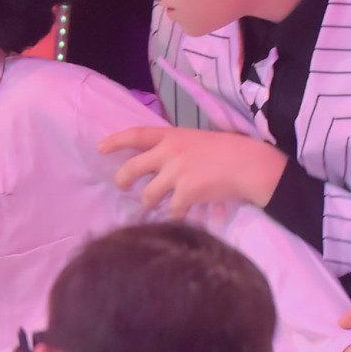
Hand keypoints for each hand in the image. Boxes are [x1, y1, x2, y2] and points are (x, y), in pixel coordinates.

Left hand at [99, 125, 286, 217]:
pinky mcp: (186, 192)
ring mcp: (176, 173)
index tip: (100, 148)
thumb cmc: (229, 151)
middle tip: (124, 186)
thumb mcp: (198, 140)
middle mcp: (169, 152)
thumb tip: (158, 163)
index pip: (136, 134)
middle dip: (123, 180)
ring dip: (151, 204)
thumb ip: (176, 149)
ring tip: (159, 206)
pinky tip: (182, 216)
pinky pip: (170, 211)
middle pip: (132, 168)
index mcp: (172, 136)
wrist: (250, 165)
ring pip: (148, 195)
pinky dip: (175, 216)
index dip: (116, 141)